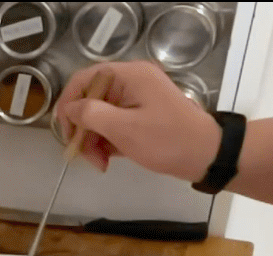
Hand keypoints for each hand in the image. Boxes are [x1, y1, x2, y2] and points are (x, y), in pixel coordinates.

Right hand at [56, 61, 221, 181]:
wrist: (206, 155)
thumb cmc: (167, 141)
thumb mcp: (124, 129)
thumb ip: (91, 114)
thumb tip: (70, 109)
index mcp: (128, 75)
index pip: (84, 79)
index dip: (68, 104)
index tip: (66, 132)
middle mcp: (131, 81)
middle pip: (90, 99)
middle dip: (83, 129)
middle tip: (85, 156)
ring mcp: (136, 98)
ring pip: (100, 115)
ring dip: (93, 140)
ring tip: (99, 163)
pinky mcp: (140, 114)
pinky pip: (113, 123)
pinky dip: (106, 141)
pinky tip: (108, 159)